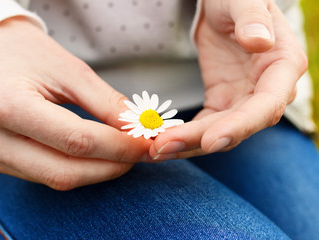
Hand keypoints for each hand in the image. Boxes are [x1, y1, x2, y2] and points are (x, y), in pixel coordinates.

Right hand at [0, 17, 151, 189]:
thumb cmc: (29, 54)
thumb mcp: (72, 71)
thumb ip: (108, 104)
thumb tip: (141, 130)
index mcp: (5, 104)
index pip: (77, 140)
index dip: (119, 147)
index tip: (147, 143)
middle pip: (66, 171)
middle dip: (112, 165)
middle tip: (140, 152)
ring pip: (57, 179)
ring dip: (97, 170)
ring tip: (121, 152)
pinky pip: (46, 176)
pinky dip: (77, 168)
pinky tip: (94, 154)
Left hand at [150, 0, 306, 159]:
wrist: (222, 7)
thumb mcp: (243, 0)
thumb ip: (253, 18)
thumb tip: (260, 42)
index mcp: (282, 66)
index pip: (266, 105)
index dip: (240, 126)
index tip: (210, 141)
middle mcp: (267, 90)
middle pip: (237, 127)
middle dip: (199, 140)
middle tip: (162, 147)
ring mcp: (243, 99)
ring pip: (217, 131)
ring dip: (187, 143)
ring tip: (154, 149)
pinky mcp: (222, 102)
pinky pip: (204, 125)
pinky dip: (183, 134)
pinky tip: (160, 140)